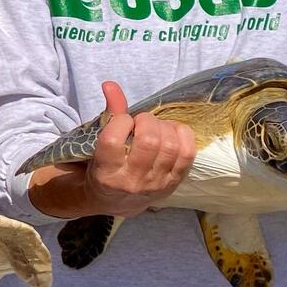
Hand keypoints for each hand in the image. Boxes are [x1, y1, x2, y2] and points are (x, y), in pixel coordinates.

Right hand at [84, 81, 196, 217]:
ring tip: (156, 127)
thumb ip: (109, 114)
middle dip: (146, 121)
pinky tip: (171, 132)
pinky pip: (188, 154)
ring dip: (164, 127)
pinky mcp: (173, 184)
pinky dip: (182, 135)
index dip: (121, 121)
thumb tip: (110, 84)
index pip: (113, 141)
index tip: (122, 121)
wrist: (116, 201)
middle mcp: (131, 181)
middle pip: (148, 141)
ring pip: (170, 146)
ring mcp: (155, 185)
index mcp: (106, 172)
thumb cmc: (104, 167)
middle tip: (141, 121)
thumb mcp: (97, 145)